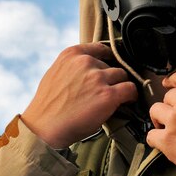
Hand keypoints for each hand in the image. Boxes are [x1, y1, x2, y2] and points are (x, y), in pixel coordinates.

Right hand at [21, 43, 137, 147]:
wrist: (44, 127)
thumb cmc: (48, 106)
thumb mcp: (56, 73)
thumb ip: (73, 66)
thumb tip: (90, 69)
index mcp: (72, 54)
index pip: (101, 48)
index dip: (108, 60)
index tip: (110, 68)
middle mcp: (86, 62)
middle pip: (112, 65)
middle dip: (111, 79)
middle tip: (107, 91)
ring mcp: (98, 78)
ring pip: (122, 76)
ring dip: (120, 87)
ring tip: (115, 99)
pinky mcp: (108, 95)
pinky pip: (130, 89)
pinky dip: (131, 96)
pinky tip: (128, 102)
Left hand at [147, 70, 175, 175]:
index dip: (172, 82)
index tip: (168, 84)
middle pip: (166, 97)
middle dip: (171, 108)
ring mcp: (175, 119)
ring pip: (155, 112)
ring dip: (161, 121)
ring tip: (172, 131)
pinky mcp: (167, 139)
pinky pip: (151, 135)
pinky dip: (156, 140)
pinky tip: (166, 144)